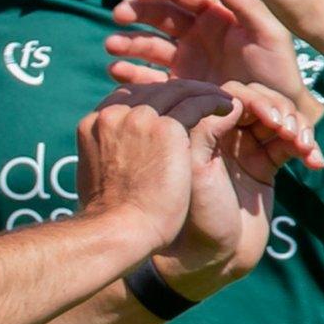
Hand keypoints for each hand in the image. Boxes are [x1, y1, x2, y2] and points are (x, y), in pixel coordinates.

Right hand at [74, 80, 229, 249]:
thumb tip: (114, 160)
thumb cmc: (110, 219)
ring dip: (201, 92)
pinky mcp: (167, 128)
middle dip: (179, 92)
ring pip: (177, 91)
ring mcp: (139, 118)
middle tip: (203, 97)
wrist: (119, 233)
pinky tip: (229, 108)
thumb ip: (107, 157)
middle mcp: (115, 114)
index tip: (173, 108)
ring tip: (221, 99)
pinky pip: (196, 104)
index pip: (128, 98)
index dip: (154, 99)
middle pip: (153, 91)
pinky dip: (214, 102)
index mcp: (94, 124)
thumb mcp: (97, 177)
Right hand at [108, 0, 323, 166]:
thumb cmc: (280, 74)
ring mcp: (186, 60)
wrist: (279, 118)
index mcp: (217, 14)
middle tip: (118, 15)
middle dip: (136, 11)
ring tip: (111, 47)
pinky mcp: (180, 87)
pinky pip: (150, 76)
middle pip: (159, 14)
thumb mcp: (271, 35)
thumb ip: (246, 4)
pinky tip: (117, 72)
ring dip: (128, 41)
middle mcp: (197, 34)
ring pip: (149, 44)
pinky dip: (132, 72)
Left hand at [153, 79, 312, 295]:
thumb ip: (207, 128)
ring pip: (281, 120)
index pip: (234, 95)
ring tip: (304, 148)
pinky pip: (292, 145)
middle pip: (262, 102)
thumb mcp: (196, 169)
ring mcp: (247, 149)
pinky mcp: (266, 166)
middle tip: (289, 132)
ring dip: (299, 127)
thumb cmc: (198, 215)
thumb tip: (234, 99)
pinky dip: (308, 148)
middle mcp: (224, 134)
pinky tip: (316, 163)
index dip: (256, 100)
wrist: (213, 258)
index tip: (269, 119)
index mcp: (203, 128)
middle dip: (281, 111)